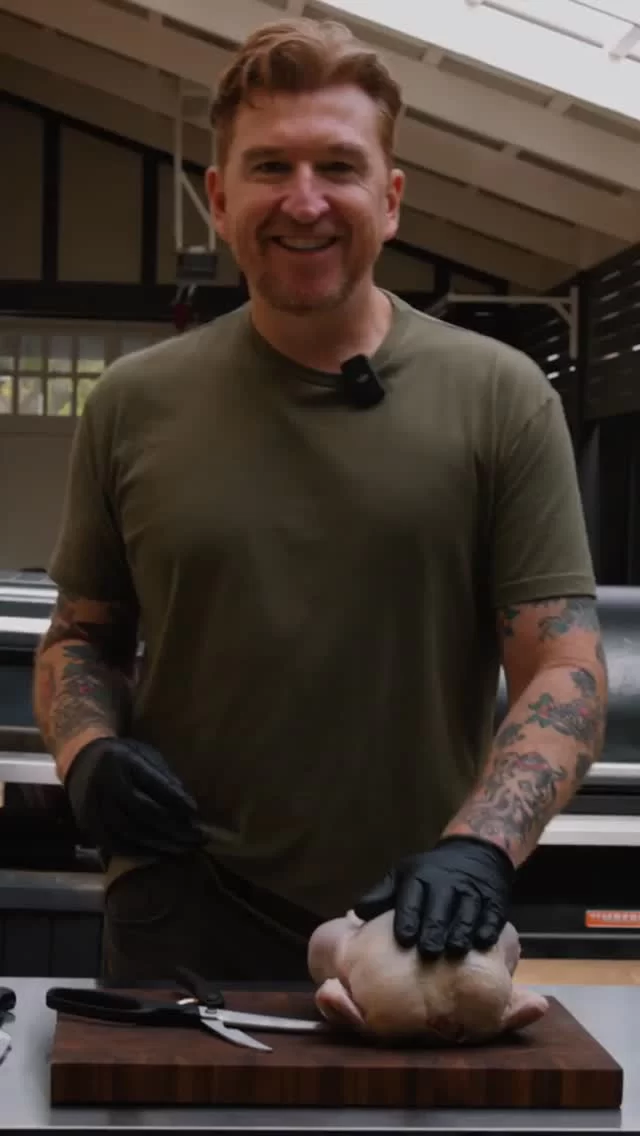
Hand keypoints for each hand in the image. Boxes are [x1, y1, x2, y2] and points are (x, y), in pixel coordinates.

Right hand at [63, 737, 204, 858]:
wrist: (82, 760)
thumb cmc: (124, 758)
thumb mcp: (145, 755)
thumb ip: (165, 778)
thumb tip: (189, 808)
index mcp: (122, 759)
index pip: (153, 783)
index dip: (176, 800)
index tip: (195, 812)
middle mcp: (105, 782)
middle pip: (142, 810)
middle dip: (173, 827)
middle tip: (197, 837)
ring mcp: (92, 804)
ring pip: (128, 831)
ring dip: (159, 844)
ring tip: (183, 848)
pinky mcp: (87, 824)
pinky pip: (112, 844)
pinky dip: (138, 852)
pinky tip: (158, 854)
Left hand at [352, 836, 514, 958]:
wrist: (475, 854)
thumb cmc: (431, 873)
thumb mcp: (404, 875)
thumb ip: (382, 895)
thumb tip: (356, 914)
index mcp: (420, 877)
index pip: (413, 898)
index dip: (408, 918)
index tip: (404, 939)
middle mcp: (446, 883)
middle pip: (440, 907)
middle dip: (434, 929)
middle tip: (429, 952)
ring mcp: (472, 891)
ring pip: (467, 911)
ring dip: (461, 931)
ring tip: (454, 951)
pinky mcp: (494, 899)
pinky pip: (491, 914)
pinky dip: (487, 928)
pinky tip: (482, 942)